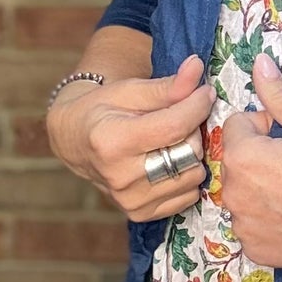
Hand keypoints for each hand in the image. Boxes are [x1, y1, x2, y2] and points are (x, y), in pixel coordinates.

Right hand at [46, 52, 211, 220]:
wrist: (75, 141)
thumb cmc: (103, 109)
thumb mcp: (130, 90)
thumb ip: (167, 85)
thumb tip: (197, 67)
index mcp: (112, 141)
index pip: (174, 126)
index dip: (197, 105)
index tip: (205, 93)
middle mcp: (120, 177)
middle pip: (187, 152)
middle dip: (193, 130)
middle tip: (184, 117)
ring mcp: (130, 200)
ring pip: (193, 176)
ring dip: (193, 155)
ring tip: (174, 140)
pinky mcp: (140, 214)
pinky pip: (188, 196)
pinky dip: (186, 177)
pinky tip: (170, 162)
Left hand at [219, 51, 281, 271]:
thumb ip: (279, 95)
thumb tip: (260, 63)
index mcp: (243, 157)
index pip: (236, 125)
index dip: (264, 125)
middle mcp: (233, 194)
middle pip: (235, 161)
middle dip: (258, 157)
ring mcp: (242, 226)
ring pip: (241, 193)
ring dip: (259, 188)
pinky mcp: (255, 250)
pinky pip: (250, 224)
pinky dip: (265, 219)